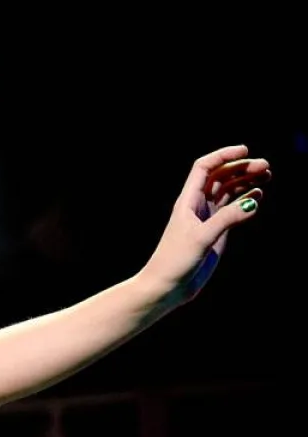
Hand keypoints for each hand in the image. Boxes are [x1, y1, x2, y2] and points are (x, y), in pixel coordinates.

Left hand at [139, 144, 270, 304]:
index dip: (224, 155)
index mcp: (187, 201)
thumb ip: (227, 219)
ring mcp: (207, 218)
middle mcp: (197, 205)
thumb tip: (253, 202)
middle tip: (266, 166)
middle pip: (220, 177)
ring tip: (267, 176)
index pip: (204, 168)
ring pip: (228, 191)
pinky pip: (232, 210)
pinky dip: (246, 200)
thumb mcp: (202, 238)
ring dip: (246, 181)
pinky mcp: (215, 232)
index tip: (246, 151)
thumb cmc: (175, 261)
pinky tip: (258, 196)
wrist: (167, 285)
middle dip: (241, 168)